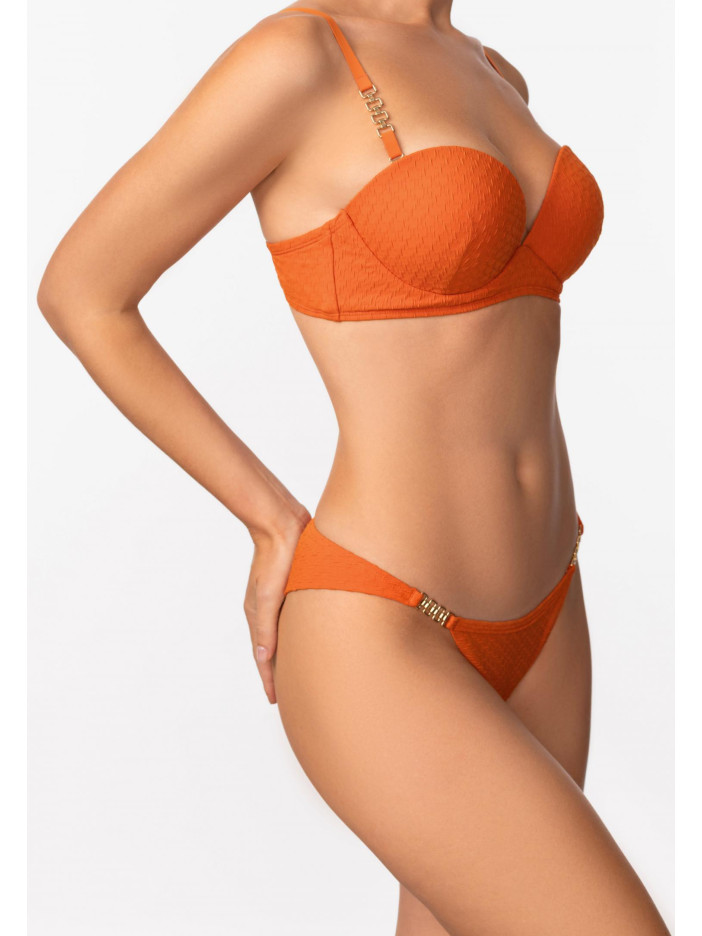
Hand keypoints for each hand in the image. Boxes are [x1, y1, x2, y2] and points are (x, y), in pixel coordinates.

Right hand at [243, 507, 311, 703]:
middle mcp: (267, 609)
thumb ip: (266, 628)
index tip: (275, 700)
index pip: (262, 656)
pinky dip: (297, 633)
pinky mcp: (294, 586)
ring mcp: (280, 598)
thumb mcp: (269, 596)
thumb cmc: (275, 558)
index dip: (269, 679)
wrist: (283, 523)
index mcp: (257, 614)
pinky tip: (311, 635)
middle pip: (271, 648)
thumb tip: (263, 659)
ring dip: (288, 653)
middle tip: (287, 693)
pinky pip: (294, 618)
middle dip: (277, 671)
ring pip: (284, 634)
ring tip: (299, 670)